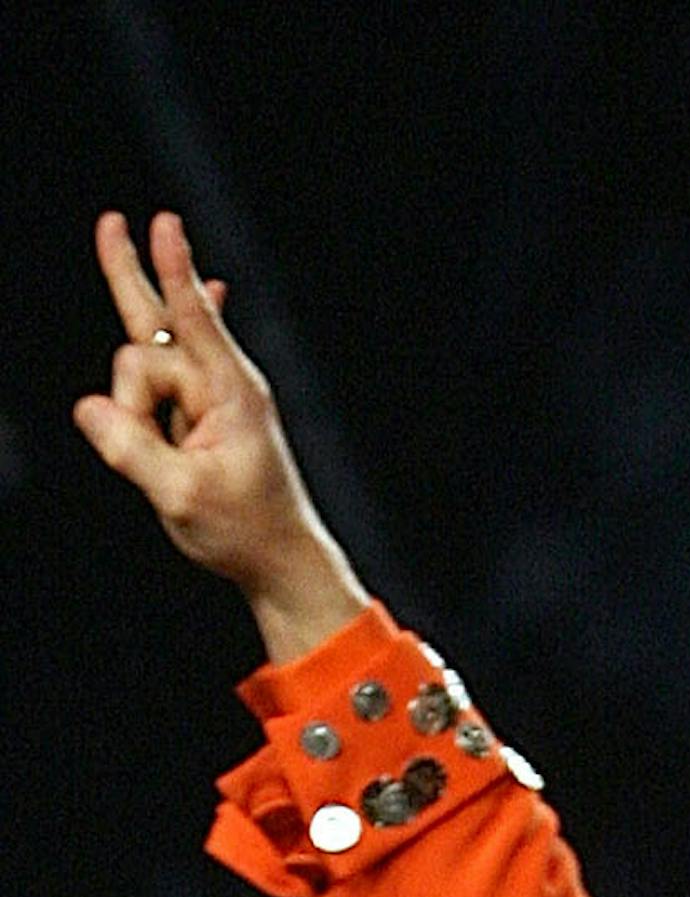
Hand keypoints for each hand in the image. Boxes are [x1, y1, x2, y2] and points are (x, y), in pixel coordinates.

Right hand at [74, 208, 366, 662]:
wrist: (280, 560)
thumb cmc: (243, 531)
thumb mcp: (181, 496)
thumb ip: (133, 449)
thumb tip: (88, 408)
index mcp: (228, 394)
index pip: (191, 322)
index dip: (174, 273)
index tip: (165, 226)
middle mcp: (220, 385)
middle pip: (156, 324)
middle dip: (130, 276)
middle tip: (111, 221)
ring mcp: (207, 400)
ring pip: (142, 371)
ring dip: (133, 411)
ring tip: (162, 458)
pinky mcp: (197, 417)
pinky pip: (165, 377)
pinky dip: (163, 354)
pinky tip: (211, 290)